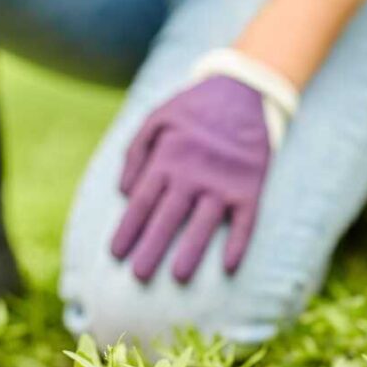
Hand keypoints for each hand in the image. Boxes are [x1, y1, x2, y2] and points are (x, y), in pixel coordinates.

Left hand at [110, 52, 297, 282]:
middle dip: (151, 248)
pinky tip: (229, 266)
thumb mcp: (154, 119)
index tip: (115, 254)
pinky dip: (238, 242)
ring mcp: (223, 181)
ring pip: (204, 223)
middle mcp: (193, 173)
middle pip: (167, 217)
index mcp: (166, 159)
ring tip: (178, 277)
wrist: (243, 89)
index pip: (141, 202)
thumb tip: (122, 192)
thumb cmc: (192, 109)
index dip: (127, 229)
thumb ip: (134, 153)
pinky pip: (245, 220)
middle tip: (138, 276)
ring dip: (191, 251)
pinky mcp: (250, 186)